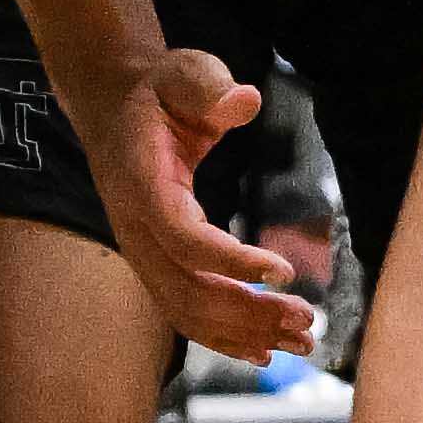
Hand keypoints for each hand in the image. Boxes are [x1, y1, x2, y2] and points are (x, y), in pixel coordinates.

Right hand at [77, 40, 324, 361]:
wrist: (115, 108)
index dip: (230, 260)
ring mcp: (142, 254)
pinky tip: (265, 350)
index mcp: (141, 185)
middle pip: (187, 288)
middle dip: (248, 310)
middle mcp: (136, 230)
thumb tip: (244, 101)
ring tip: (301, 342)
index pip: (183, 237)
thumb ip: (210, 87)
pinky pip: (185, 312)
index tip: (284, 270)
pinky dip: (223, 336)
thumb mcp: (184, 72)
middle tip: (306, 318)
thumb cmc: (160, 90)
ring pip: (187, 311)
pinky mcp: (156, 265)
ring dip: (243, 331)